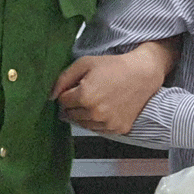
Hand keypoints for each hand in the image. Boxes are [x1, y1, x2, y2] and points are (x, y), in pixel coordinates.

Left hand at [53, 39, 179, 133]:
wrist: (143, 74)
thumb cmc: (115, 67)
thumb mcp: (85, 63)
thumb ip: (63, 79)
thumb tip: (51, 96)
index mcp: (85, 96)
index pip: (62, 102)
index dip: (68, 93)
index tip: (79, 86)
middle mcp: (95, 113)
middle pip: (71, 115)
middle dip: (75, 104)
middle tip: (89, 92)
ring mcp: (107, 123)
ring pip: (83, 124)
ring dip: (85, 114)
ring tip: (98, 99)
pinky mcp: (118, 128)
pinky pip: (99, 129)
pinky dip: (98, 121)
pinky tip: (107, 107)